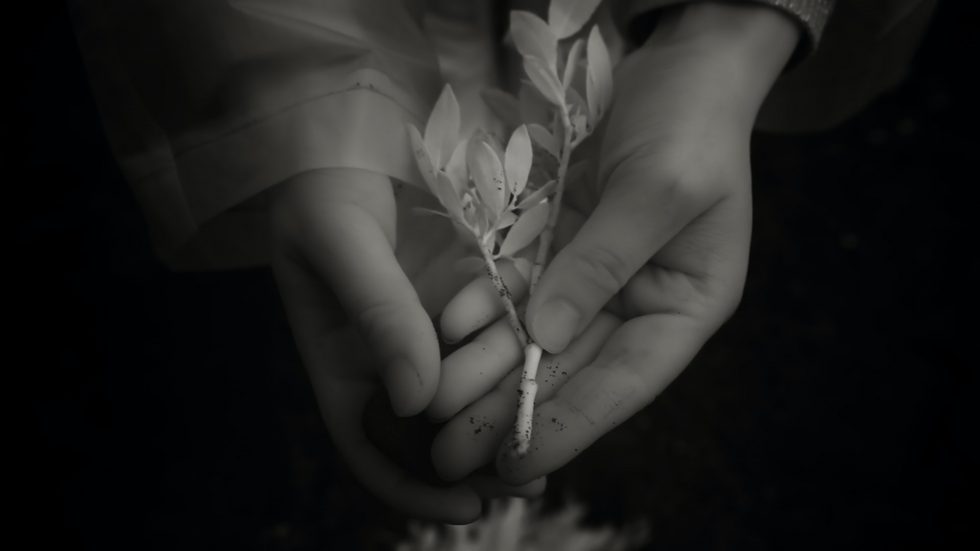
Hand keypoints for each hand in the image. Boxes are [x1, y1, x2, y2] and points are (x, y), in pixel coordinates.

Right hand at [270, 168, 543, 522]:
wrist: (348, 116)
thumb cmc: (321, 174)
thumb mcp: (338, 236)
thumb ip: (376, 311)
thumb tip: (415, 400)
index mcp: (341, 356)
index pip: (368, 442)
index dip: (410, 483)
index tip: (465, 507)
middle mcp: (386, 352)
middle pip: (426, 431)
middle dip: (472, 464)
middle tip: (527, 484)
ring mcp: (428, 322)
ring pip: (467, 389)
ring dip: (502, 418)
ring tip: (550, 443)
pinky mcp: (463, 289)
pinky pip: (493, 336)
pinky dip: (517, 359)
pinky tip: (554, 373)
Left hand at [427, 3, 798, 483]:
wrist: (681, 61)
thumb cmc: (693, 122)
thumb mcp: (659, 189)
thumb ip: (605, 262)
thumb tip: (546, 337)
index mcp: (686, 305)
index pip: (625, 382)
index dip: (570, 426)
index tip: (516, 464)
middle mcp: (639, 301)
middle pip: (570, 369)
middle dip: (508, 410)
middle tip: (448, 453)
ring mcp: (597, 274)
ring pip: (535, 336)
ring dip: (483, 370)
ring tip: (431, 407)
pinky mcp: (563, 244)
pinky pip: (517, 285)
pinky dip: (482, 309)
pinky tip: (445, 333)